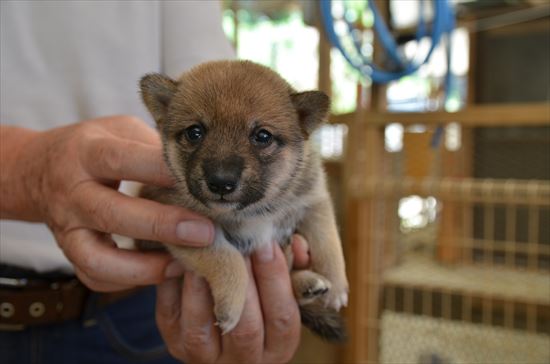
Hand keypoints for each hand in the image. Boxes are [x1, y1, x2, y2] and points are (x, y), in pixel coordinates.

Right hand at [2, 116, 213, 290]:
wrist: (39, 169)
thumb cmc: (96, 147)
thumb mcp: (121, 131)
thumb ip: (154, 147)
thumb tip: (200, 170)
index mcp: (87, 152)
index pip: (123, 160)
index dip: (161, 172)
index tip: (200, 184)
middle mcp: (72, 191)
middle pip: (112, 213)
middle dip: (162, 226)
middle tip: (205, 232)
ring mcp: (67, 227)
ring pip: (97, 258)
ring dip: (144, 267)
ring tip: (183, 264)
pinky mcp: (69, 251)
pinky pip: (94, 276)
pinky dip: (129, 282)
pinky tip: (161, 272)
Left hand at [156, 235, 308, 363]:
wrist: (224, 322)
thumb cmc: (264, 295)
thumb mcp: (286, 285)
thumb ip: (296, 267)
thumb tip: (298, 245)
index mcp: (279, 346)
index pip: (283, 317)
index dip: (275, 279)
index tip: (266, 243)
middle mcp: (245, 360)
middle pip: (245, 327)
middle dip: (240, 281)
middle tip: (235, 243)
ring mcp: (206, 356)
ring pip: (202, 327)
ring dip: (204, 284)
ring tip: (206, 248)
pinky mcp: (176, 343)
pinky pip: (171, 316)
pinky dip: (175, 286)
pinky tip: (182, 259)